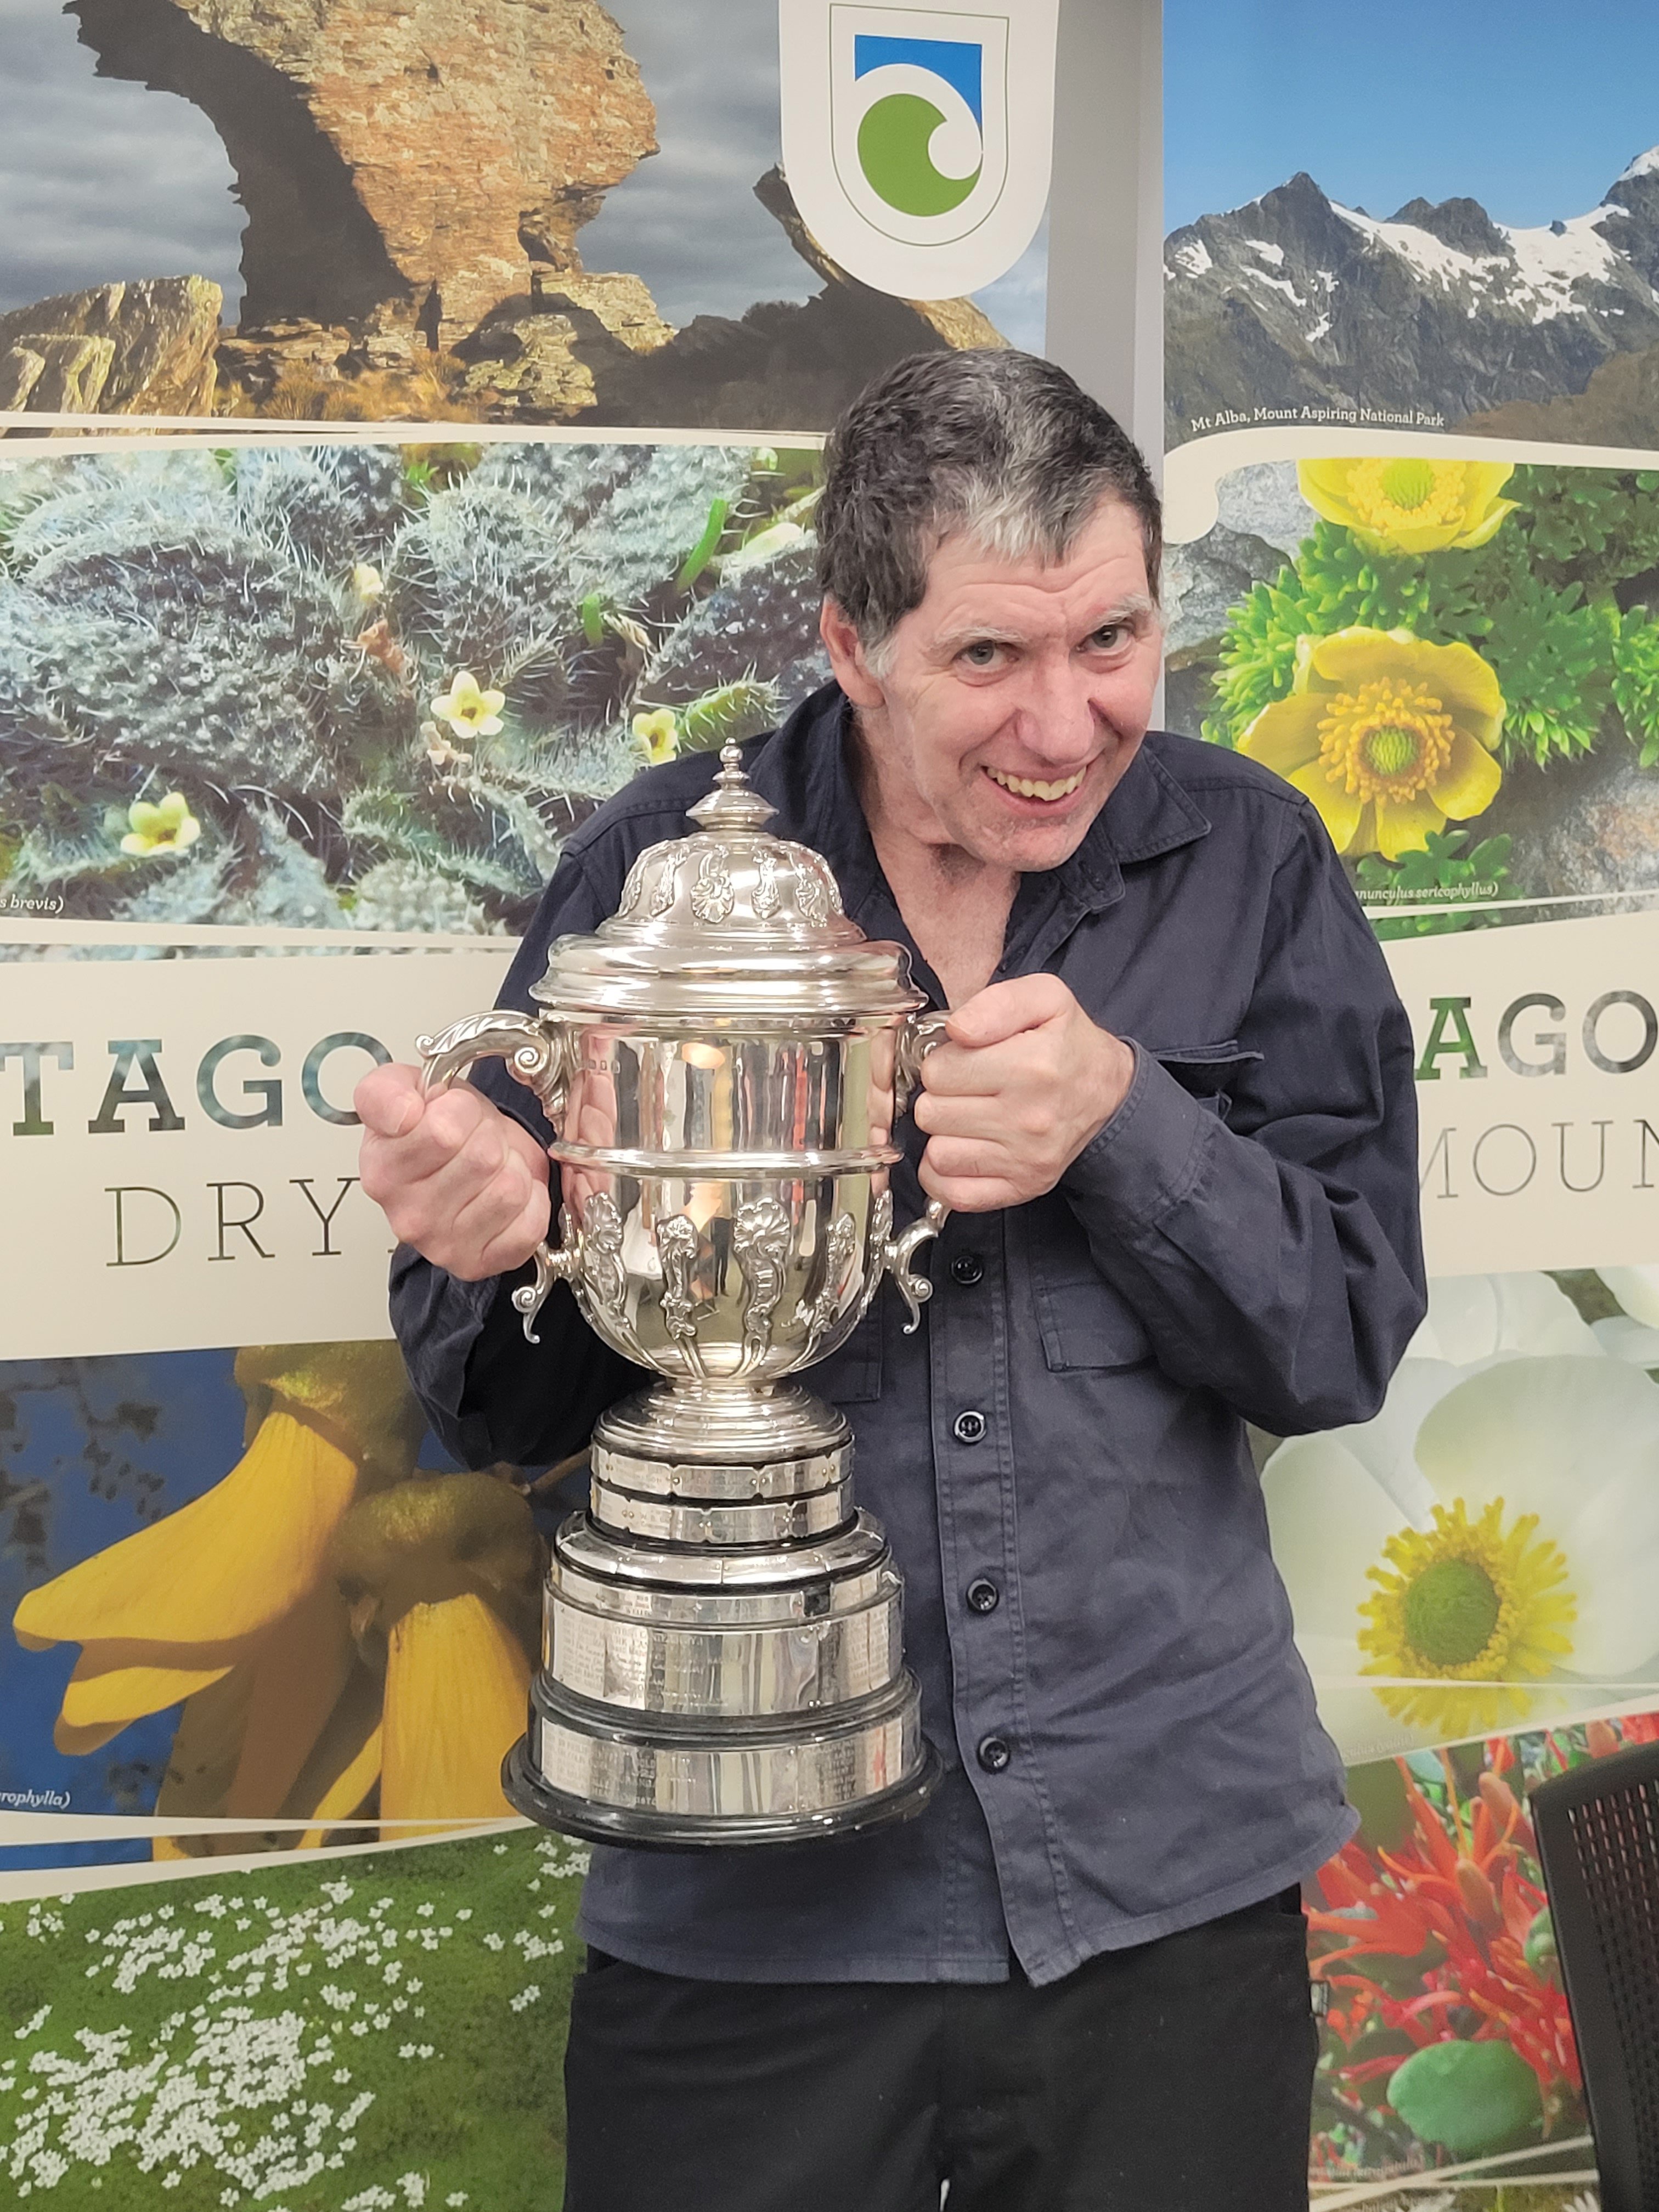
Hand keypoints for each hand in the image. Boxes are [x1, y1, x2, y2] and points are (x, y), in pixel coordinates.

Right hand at [356, 1062, 550, 1279]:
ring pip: (510, 1188)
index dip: (461, 1111)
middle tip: (477, 1139)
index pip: (442, 1131)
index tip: (452, 1112)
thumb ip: (388, 1089)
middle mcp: (406, 1214)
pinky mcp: (478, 1263)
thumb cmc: (436, 1130)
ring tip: (492, 1167)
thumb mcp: (404, 1090)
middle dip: (490, 1137)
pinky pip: (529, 1223)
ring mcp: (441, 1244)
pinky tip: (507, 1196)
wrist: (461, 1162)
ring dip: (513, 1169)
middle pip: (483, 1158)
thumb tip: (403, 1111)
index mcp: (382, 1169)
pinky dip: (532, 1202)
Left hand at [912, 975, 1134, 1211]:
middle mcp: (1029, 1119)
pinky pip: (953, 1192)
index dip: (942, 1061)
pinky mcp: (1022, 1187)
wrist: (1109, 1093)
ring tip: (969, 1115)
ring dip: (944, 1134)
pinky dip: (946, 1173)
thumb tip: (957, 1030)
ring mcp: (1026, 1160)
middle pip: (932, 1113)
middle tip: (967, 1087)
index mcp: (1031, 1066)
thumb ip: (996, 1003)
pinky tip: (963, 1148)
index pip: (938, 1071)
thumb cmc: (1070, 1044)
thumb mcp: (1045, 999)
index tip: (963, 1059)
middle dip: (941, 1096)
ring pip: (937, 1153)